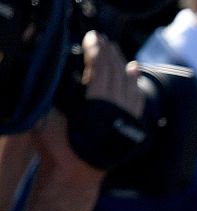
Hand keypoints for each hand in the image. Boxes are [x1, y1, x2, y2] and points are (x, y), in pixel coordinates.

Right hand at [33, 31, 144, 182]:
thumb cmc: (56, 144)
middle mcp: (116, 110)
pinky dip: (135, 83)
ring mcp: (128, 119)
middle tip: (101, 38)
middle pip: (116, 74)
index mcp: (95, 105)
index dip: (96, 51)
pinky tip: (134, 70)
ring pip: (129, 85)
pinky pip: (137, 99)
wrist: (76, 173)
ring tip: (114, 48)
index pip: (100, 69)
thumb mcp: (45, 116)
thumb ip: (50, 92)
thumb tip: (48, 65)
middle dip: (109, 53)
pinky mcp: (133, 126)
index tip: (91, 37)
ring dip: (122, 64)